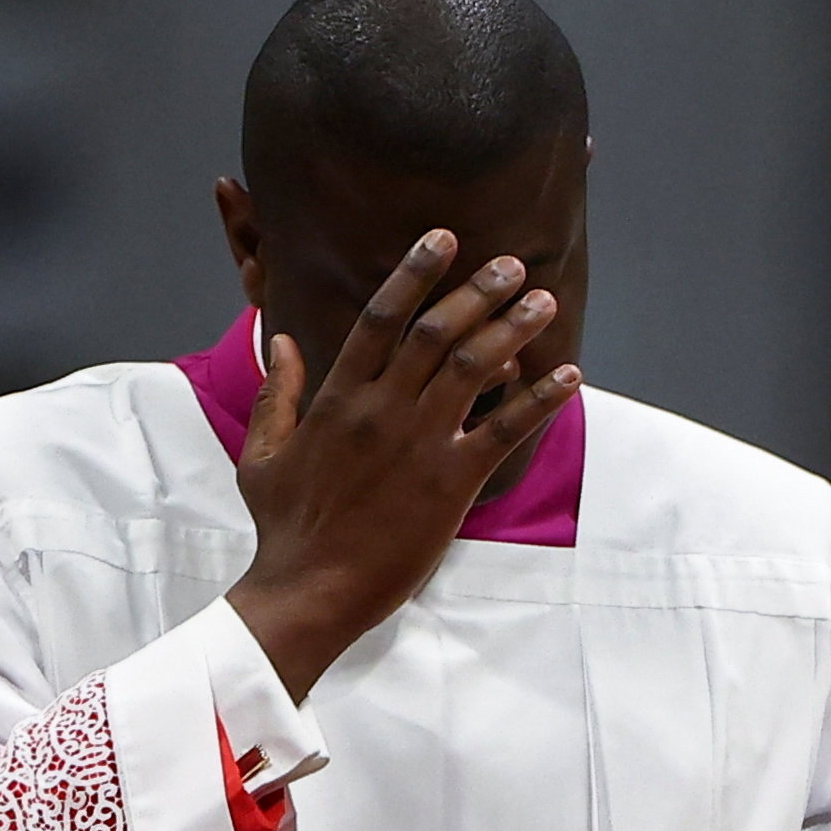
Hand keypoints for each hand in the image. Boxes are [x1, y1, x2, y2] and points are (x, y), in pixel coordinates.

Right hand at [226, 230, 581, 698]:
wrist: (309, 590)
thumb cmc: (286, 527)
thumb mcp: (262, 453)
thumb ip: (278, 393)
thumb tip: (281, 341)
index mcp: (337, 399)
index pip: (379, 319)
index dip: (413, 275)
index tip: (441, 239)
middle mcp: (381, 411)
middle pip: (436, 333)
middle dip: (477, 291)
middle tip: (512, 262)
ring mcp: (419, 445)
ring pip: (475, 369)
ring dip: (514, 329)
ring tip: (544, 300)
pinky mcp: (451, 483)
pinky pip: (505, 430)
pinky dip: (540, 399)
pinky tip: (568, 376)